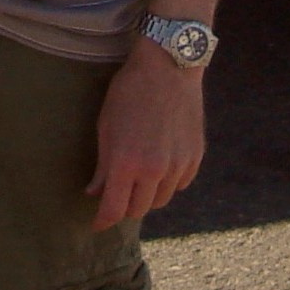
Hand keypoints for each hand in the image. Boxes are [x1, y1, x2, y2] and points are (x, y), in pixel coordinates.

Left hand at [86, 38, 204, 229]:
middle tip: (118, 195)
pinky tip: (161, 164)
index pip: (114, 210)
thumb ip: (103, 165)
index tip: (98, 224)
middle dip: (125, 206)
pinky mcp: (195, 157)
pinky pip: (180, 184)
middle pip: (138, 209)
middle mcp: (154, 170)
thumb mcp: (107, 125)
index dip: (103, 221)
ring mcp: (178, 165)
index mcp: (126, 163)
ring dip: (148, 195)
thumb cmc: (130, 91)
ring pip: (161, 200)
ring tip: (140, 176)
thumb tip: (95, 193)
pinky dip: (169, 182)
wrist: (169, 65)